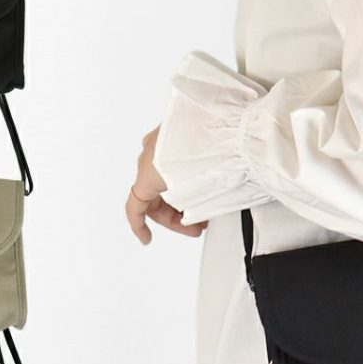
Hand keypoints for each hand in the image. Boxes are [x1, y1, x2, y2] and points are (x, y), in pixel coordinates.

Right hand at [126, 126, 207, 244]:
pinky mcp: (171, 128)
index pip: (135, 207)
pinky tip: (199, 184)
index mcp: (148, 173)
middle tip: (195, 226)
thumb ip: (188, 208)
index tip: (147, 239)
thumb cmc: (210, 156)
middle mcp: (148, 154)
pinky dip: (180, 175)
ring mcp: (159, 138)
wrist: (227, 124)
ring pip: (161, 175)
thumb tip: (194, 216)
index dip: (139, 227)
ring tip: (203, 205)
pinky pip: (169, 158)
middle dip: (173, 214)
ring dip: (179, 194)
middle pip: (152, 193)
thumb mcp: (197, 193)